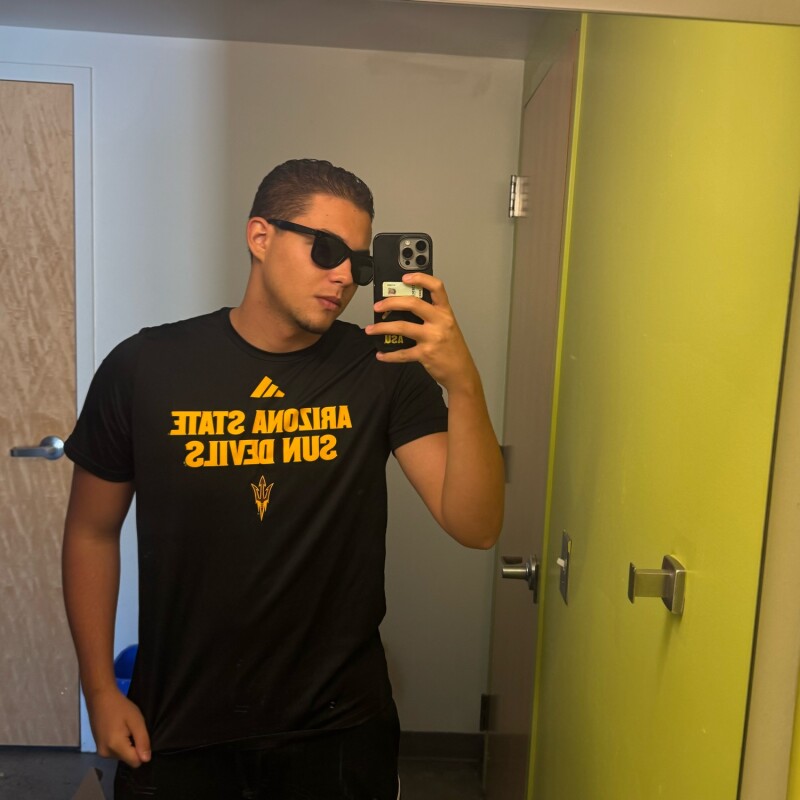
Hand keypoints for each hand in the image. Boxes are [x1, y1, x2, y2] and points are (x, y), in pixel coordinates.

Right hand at [85, 685, 151, 767]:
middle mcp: (105, 754)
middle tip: (131, 729)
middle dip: (133, 747)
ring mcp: (100, 752)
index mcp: (115, 747)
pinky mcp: (99, 748)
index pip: (135, 762)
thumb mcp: (137, 720)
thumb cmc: (120, 707)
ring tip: (124, 728)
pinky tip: (117, 730)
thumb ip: (142, 741)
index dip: (142, 751)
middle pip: (128, 759)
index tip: (140, 737)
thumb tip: (146, 759)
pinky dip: (120, 744)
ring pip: (122, 756)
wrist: (100, 698)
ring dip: (126, 745)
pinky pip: (115, 752)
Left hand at [366, 273, 479, 393]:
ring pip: (402, 327)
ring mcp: (432, 338)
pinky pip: (402, 353)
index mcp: (445, 312)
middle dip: (390, 302)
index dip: (420, 278)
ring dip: (382, 328)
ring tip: (371, 329)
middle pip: (413, 304)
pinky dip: (389, 355)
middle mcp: (440, 322)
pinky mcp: (425, 354)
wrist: (461, 372)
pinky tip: (381, 354)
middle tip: (377, 306)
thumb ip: (431, 315)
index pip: (436, 287)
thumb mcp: (447, 326)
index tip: (405, 277)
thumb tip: (404, 306)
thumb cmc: (453, 348)